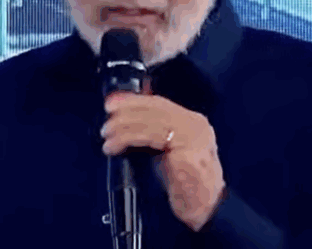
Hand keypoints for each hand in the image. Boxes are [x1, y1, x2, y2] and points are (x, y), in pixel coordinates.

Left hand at [101, 80, 225, 231]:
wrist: (205, 210)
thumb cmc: (186, 186)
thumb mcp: (168, 153)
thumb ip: (155, 135)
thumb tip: (126, 122)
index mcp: (193, 123)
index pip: (160, 103)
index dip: (134, 100)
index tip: (114, 101)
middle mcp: (196, 126)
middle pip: (155, 108)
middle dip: (127, 109)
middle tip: (107, 113)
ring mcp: (193, 137)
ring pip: (150, 122)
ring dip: (123, 126)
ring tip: (107, 135)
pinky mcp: (187, 152)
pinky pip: (150, 137)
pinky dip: (127, 138)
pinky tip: (115, 146)